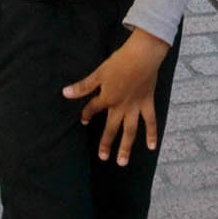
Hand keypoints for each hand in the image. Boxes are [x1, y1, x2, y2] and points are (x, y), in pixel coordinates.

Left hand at [63, 28, 168, 166]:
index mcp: (107, 98)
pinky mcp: (147, 103)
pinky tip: (152, 147)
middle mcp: (120, 107)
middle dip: (106, 143)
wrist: (143, 56)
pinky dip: (152, 134)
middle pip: (111, 128)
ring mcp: (135, 107)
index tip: (83, 121)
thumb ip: (83, 86)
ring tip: (122, 162)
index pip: (92, 109)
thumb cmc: (120, 62)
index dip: (86, 115)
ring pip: (130, 131)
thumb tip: (65, 93)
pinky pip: (151, 121)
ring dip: (126, 147)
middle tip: (103, 157)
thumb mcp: (99, 73)